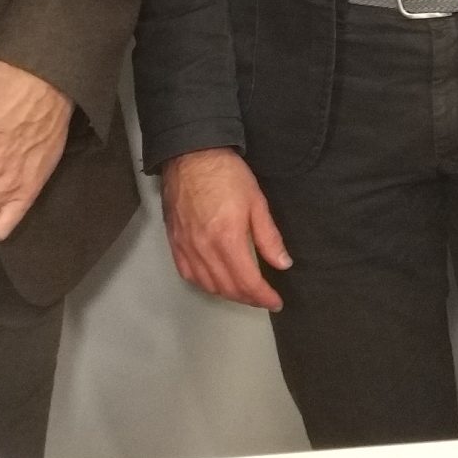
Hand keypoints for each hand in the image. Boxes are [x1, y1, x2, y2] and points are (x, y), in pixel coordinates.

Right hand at [158, 147, 292, 310]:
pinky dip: (205, 284)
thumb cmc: (226, 174)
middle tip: (263, 298)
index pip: (248, 281)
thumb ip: (269, 237)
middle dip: (248, 298)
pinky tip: (216, 282)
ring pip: (208, 285)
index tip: (275, 302)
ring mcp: (186, 247)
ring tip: (244, 292)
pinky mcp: (175, 243)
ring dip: (228, 294)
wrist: (190, 156)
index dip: (263, 296)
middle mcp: (204, 249)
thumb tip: (283, 264)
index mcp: (227, 239)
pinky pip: (189, 274)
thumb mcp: (257, 202)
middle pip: (228, 287)